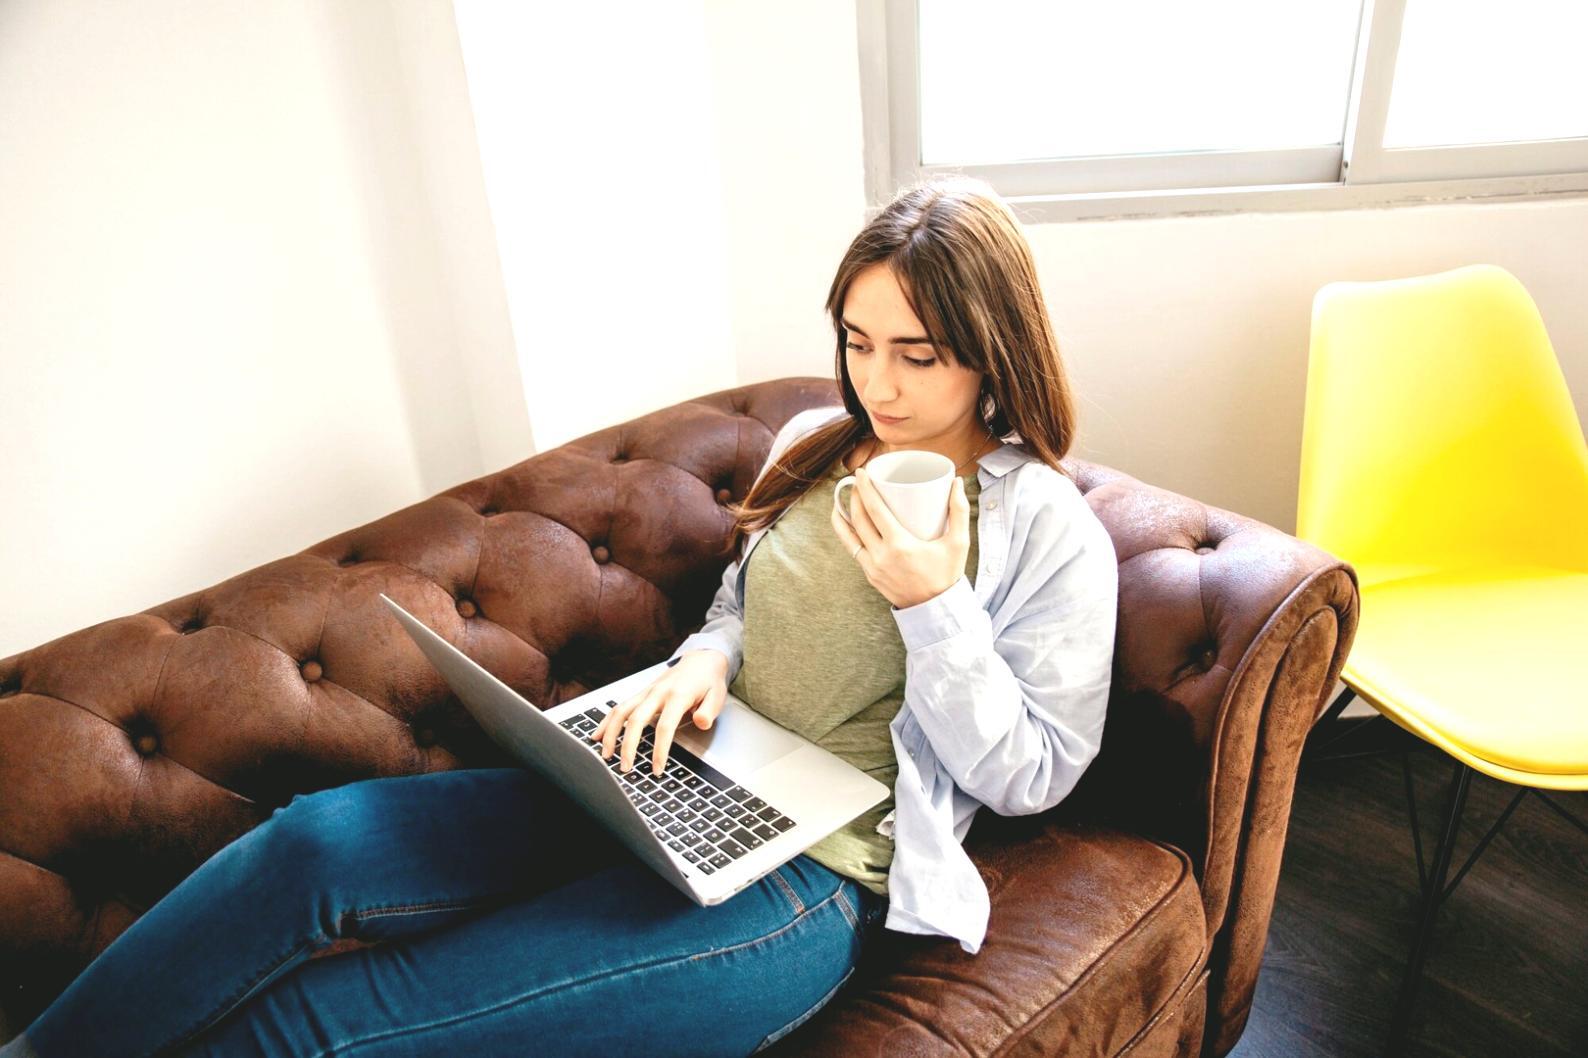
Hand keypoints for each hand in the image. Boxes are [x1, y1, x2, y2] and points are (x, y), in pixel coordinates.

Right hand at [591, 650, 728, 774]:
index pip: (665, 727)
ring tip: (606, 755)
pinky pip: (619, 707)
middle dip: (628, 746)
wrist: (701, 659)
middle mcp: (658, 692)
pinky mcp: (641, 693)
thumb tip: (701, 722)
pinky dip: (606, 721)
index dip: (660, 750)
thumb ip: (709, 711)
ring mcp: (646, 692)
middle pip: (636, 720)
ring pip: (622, 711)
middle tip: (625, 767)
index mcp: (677, 695)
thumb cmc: (709, 681)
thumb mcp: (717, 695)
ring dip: (611, 734)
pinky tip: (598, 735)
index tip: (657, 769)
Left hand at [831, 466, 970, 609]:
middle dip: (854, 496)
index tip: (862, 472)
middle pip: (859, 519)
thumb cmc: (948, 575)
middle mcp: (881, 556)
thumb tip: (957, 482)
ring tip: (842, 500)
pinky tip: (846, 525)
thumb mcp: (959, 543)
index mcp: (900, 545)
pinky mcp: (870, 576)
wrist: (937, 611)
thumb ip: (959, 511)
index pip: (874, 510)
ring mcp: (872, 568)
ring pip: (849, 537)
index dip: (865, 488)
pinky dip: (847, 535)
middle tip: (858, 482)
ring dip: (843, 515)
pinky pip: (853, 551)